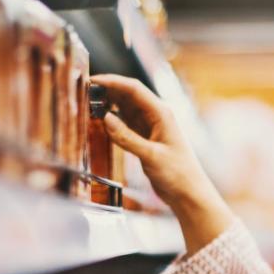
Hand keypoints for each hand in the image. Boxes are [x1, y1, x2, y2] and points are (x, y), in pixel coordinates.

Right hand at [91, 74, 233, 253]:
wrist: (188, 193)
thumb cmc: (178, 174)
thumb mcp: (151, 156)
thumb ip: (127, 137)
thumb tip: (105, 118)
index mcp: (161, 113)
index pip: (133, 89)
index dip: (112, 82)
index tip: (92, 81)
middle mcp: (156, 115)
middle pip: (128, 95)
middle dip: (107, 90)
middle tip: (85, 91)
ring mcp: (150, 126)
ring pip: (125, 108)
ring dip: (109, 104)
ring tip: (89, 103)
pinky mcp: (145, 138)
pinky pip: (126, 123)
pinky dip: (113, 120)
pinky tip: (101, 121)